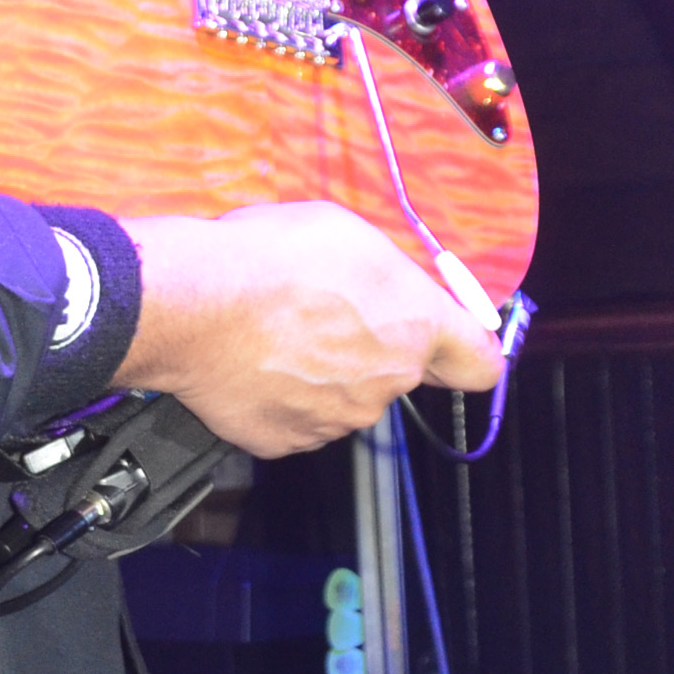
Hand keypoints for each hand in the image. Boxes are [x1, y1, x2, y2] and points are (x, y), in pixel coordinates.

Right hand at [114, 199, 502, 458]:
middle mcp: (387, 382)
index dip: (466, 351)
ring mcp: (336, 418)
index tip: (451, 341)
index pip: (480, 363)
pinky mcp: (287, 439)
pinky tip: (254, 361)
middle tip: (323, 311)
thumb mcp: (349, 233)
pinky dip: (280, 395)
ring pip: (345, 397)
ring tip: (277, 332)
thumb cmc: (270, 259)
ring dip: (323, 371)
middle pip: (398, 374)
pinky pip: (296, 417)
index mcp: (415, 326)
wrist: (193, 306)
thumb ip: (391, 275)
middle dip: (371, 348)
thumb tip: (396, 289)